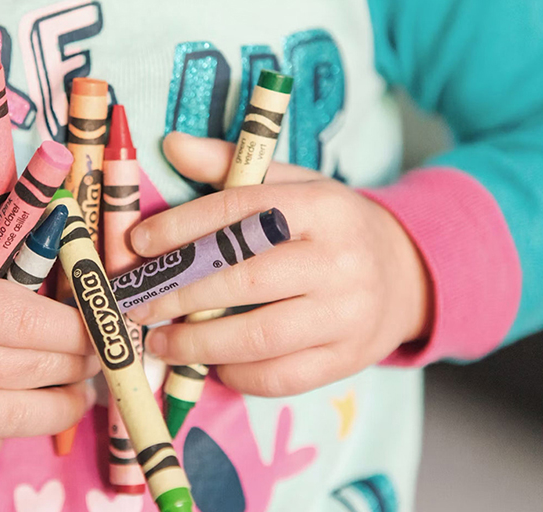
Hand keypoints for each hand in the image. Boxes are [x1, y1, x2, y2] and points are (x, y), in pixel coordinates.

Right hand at [0, 196, 99, 470]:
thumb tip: (29, 212)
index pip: (34, 321)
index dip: (82, 324)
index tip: (104, 320)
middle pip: (41, 369)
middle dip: (83, 360)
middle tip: (101, 350)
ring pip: (28, 416)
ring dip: (65, 400)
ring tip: (77, 385)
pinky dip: (11, 426)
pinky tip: (8, 403)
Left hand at [126, 132, 431, 396]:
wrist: (404, 274)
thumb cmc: (329, 227)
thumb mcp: (291, 185)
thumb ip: (231, 167)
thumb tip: (171, 144)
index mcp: (322, 207)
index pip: (241, 211)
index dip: (182, 228)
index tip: (139, 244)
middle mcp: (338, 261)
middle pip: (244, 279)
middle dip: (179, 294)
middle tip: (137, 304)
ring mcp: (346, 315)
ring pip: (258, 336)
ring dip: (197, 344)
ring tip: (159, 342)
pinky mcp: (347, 359)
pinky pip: (280, 377)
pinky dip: (235, 373)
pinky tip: (209, 363)